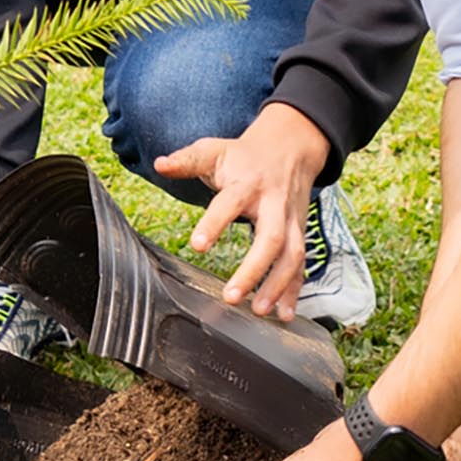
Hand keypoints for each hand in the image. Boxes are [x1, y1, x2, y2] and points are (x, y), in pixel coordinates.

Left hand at [156, 102, 328, 320]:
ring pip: (292, 255)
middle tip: (231, 296)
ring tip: (259, 311)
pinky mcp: (300, 233)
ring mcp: (291, 220)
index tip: (197, 246)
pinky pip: (301, 265)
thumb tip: (160, 165)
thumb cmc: (245, 155)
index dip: (214, 223)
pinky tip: (284, 314)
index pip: (230, 203)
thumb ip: (187, 161)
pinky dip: (294, 291)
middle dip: (254, 269)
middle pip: (271, 238)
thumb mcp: (214, 151)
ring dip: (277, 285)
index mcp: (247, 184)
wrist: (291, 146)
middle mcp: (273, 204)